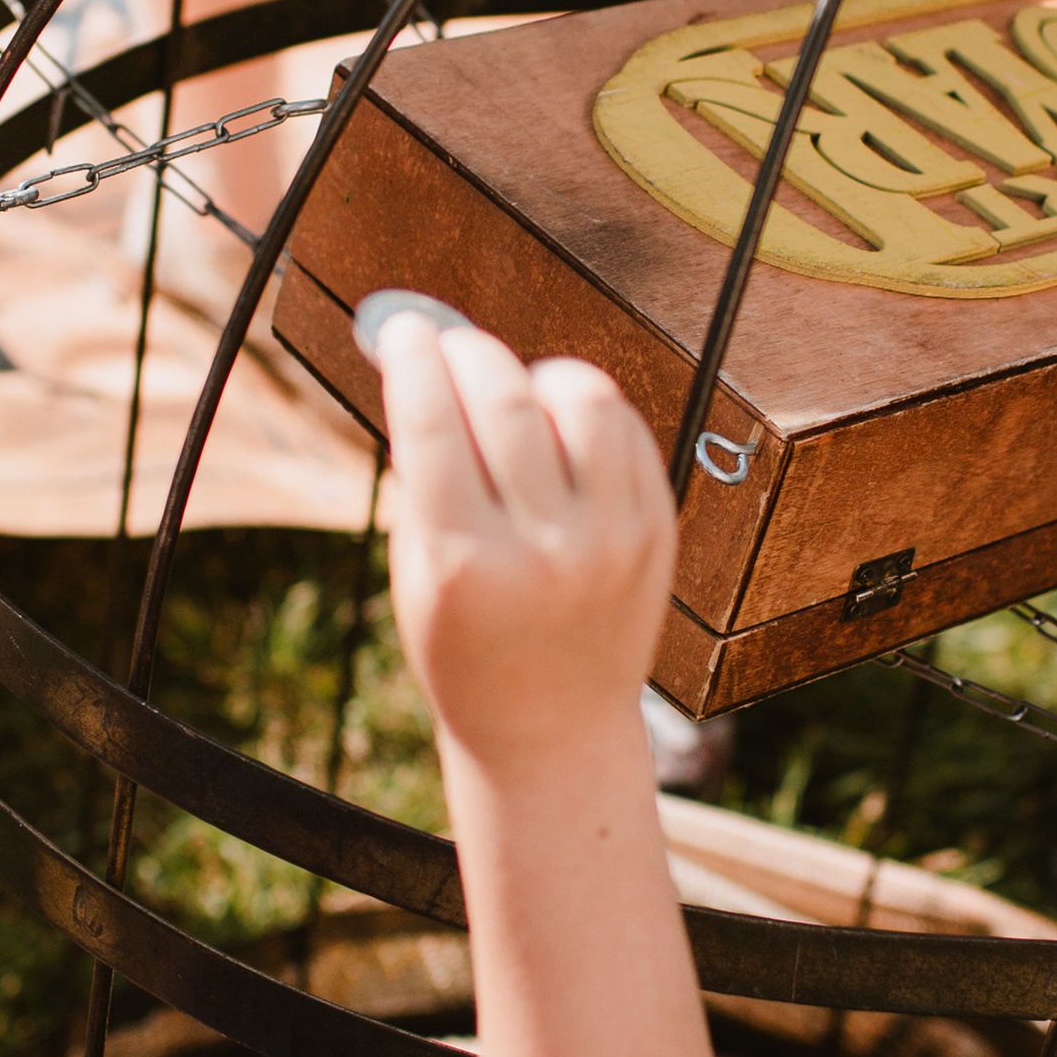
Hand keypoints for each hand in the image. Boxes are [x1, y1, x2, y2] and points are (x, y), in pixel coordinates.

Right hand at [373, 319, 676, 778]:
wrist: (551, 727)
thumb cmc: (465, 638)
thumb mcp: (419, 569)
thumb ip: (423, 470)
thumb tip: (420, 355)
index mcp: (464, 564)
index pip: (433, 423)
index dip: (412, 357)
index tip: (401, 329)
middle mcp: (544, 549)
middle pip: (503, 398)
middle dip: (465, 351)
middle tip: (445, 345)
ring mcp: (610, 539)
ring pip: (581, 397)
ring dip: (535, 374)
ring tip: (512, 395)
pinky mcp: (656, 530)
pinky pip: (625, 429)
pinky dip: (585, 407)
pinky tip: (558, 425)